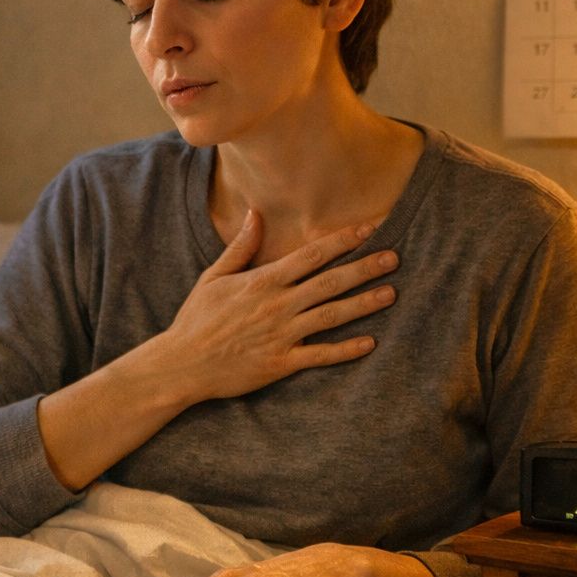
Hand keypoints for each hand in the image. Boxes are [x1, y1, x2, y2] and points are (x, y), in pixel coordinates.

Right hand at [162, 210, 397, 404]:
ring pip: (332, 316)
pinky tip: (369, 343)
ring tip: (391, 293)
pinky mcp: (281, 363)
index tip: (367, 229)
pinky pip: (320, 355)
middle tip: (394, 257)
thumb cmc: (197, 319)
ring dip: (364, 304)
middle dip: (364, 268)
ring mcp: (282, 335)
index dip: (342, 241)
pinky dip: (346, 350)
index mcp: (263, 281)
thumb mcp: (214, 277)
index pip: (311, 255)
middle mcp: (277, 305)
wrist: (182, 364)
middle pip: (330, 282)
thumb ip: (241, 247)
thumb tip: (255, 213)